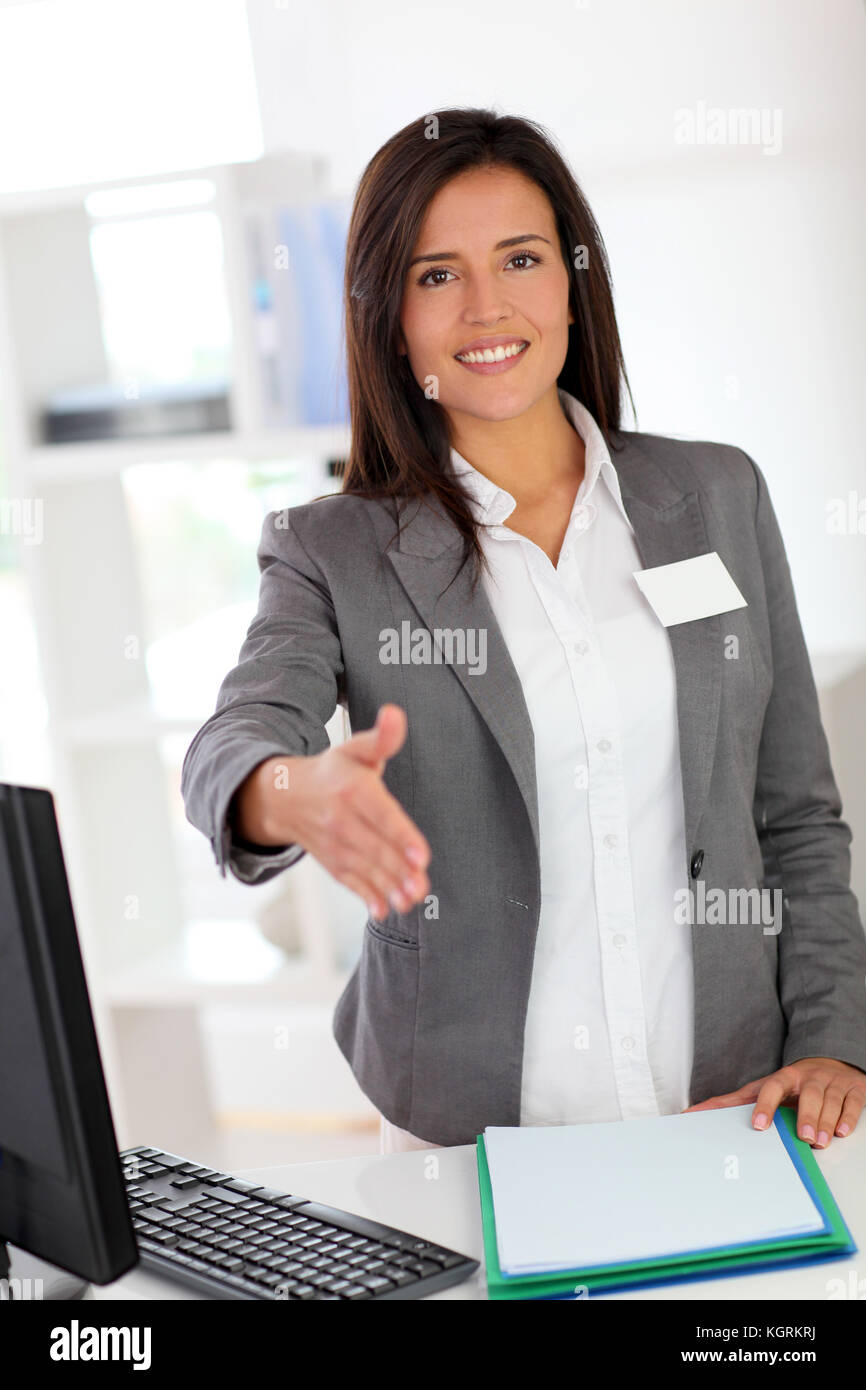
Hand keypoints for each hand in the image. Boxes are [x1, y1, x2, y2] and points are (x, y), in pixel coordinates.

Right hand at [245, 702, 430, 920]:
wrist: (284, 795)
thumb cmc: (333, 771)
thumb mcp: (356, 749)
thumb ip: (383, 737)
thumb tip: (395, 714)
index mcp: (352, 788)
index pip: (381, 813)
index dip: (401, 835)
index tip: (421, 855)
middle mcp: (340, 818)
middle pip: (374, 847)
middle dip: (398, 869)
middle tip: (421, 886)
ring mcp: (334, 844)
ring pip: (363, 868)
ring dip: (387, 887)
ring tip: (410, 900)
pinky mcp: (331, 862)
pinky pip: (348, 881)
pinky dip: (365, 897)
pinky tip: (383, 910)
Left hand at [682, 1057, 865, 1147]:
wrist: (830, 1062)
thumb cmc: (791, 1084)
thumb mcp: (761, 1089)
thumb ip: (730, 1102)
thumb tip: (692, 1113)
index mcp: (785, 1077)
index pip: (773, 1088)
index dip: (765, 1105)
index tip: (759, 1125)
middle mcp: (809, 1078)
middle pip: (808, 1096)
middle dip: (806, 1116)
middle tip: (802, 1138)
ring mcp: (832, 1084)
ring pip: (830, 1101)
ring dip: (825, 1122)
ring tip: (818, 1141)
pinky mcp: (854, 1090)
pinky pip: (853, 1104)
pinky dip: (847, 1117)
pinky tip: (840, 1131)